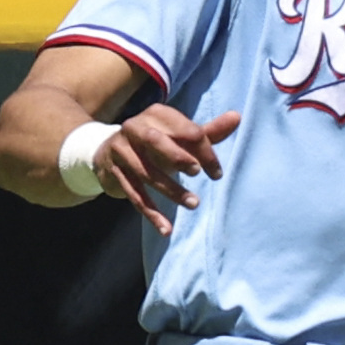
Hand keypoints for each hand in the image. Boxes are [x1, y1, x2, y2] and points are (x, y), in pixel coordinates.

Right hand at [89, 105, 241, 231]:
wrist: (107, 151)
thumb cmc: (155, 143)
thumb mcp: (179, 136)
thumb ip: (208, 131)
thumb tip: (237, 117)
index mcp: (157, 114)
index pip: (185, 130)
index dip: (204, 151)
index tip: (216, 173)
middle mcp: (135, 128)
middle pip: (156, 141)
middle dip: (178, 157)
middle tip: (197, 173)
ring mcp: (121, 150)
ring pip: (146, 173)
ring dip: (170, 190)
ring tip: (194, 204)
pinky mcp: (113, 172)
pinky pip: (134, 195)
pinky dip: (151, 213)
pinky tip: (166, 229)